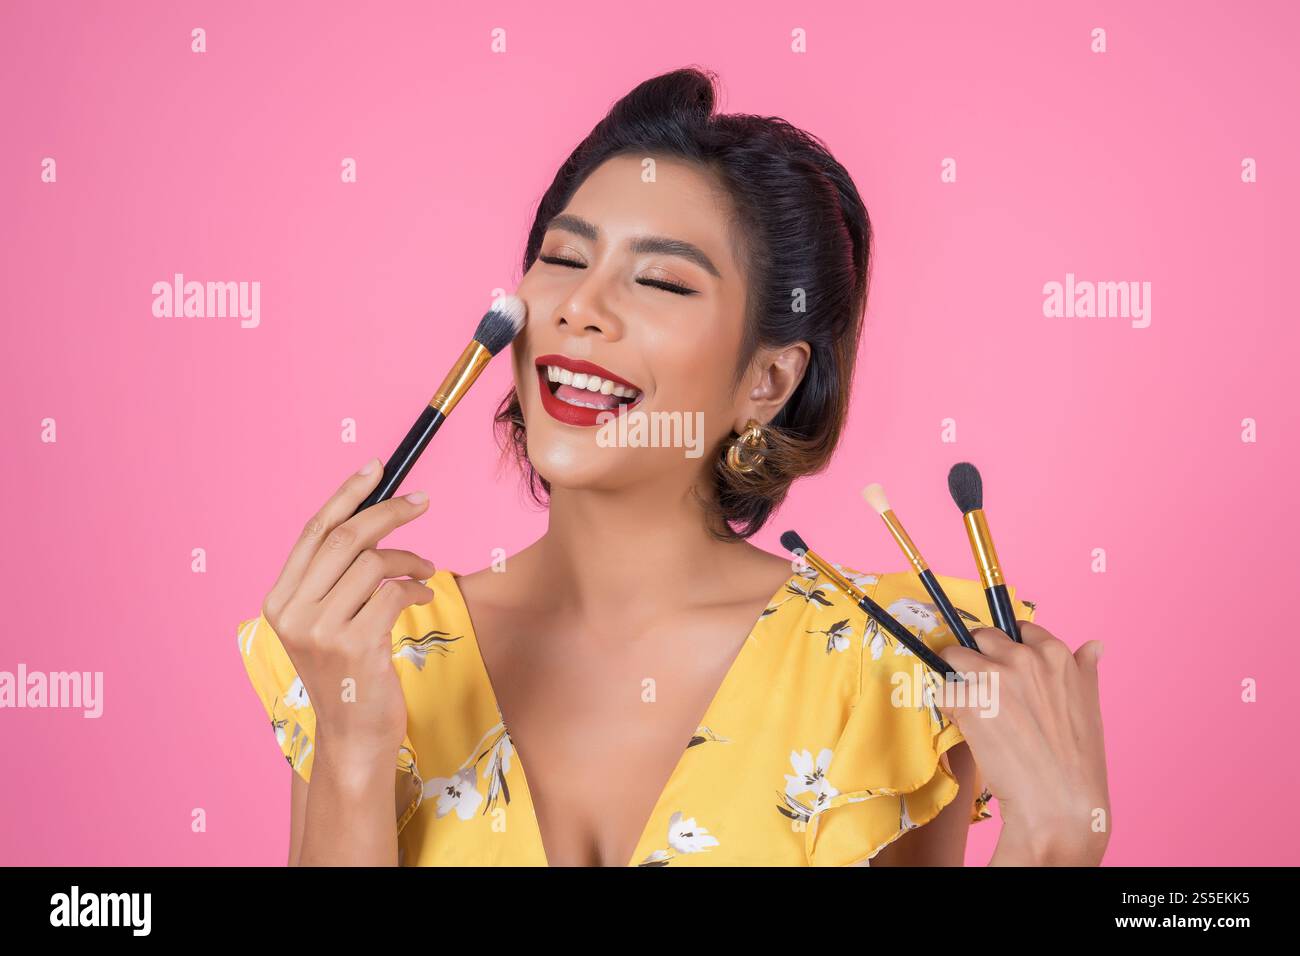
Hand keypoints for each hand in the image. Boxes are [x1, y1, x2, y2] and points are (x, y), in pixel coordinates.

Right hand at [260, 459, 435, 754]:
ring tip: (424, 569)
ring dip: (409, 558)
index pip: (314, 531)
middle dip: (389, 512)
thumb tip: (374, 515)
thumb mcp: (328, 622)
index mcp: (279, 600)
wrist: (353, 737)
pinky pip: (394, 593)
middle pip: (346, 538)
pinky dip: (415, 586)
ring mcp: (320, 632)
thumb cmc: (349, 673)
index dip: (348, 494)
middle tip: (422, 502)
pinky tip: (421, 596)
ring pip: (374, 563)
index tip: (378, 467)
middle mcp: (292, 613)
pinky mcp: (355, 647)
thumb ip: (338, 577)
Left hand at [935, 622, 1110, 865]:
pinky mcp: (967, 699)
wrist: (1059, 803)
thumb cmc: (1077, 761)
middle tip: (986, 692)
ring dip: (957, 679)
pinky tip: (969, 729)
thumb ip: (1084, 669)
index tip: (1005, 666)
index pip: (1019, 629)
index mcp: (1055, 654)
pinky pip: (942, 690)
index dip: (1008, 648)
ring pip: (954, 656)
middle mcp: (1023, 657)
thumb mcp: (1090, 705)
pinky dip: (949, 707)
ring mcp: (992, 675)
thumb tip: (1094, 645)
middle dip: (978, 659)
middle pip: (981, 637)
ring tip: (973, 709)